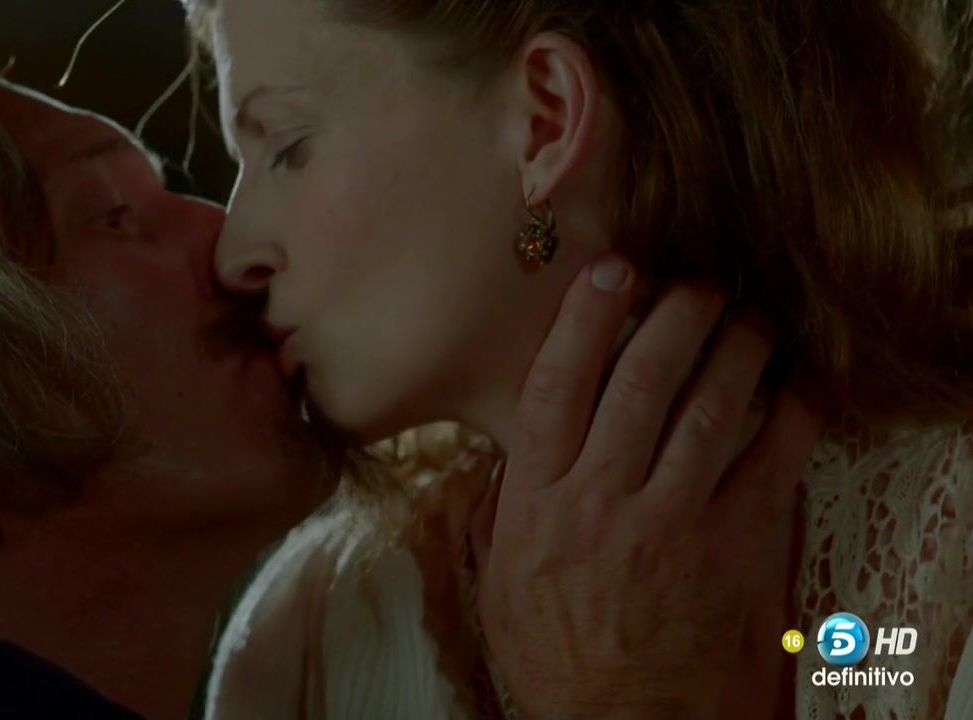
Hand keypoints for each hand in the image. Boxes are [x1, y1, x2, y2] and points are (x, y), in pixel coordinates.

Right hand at [472, 254, 824, 718]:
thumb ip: (510, 501)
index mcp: (537, 502)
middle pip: (640, 381)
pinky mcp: (734, 548)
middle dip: (673, 315)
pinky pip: (773, 460)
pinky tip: (796, 382)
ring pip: (709, 407)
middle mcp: (601, 501)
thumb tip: (520, 439)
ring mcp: (672, 522)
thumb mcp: (501, 577)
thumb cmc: (557, 654)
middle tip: (695, 282)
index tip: (610, 271)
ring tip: (747, 314)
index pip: (556, 388)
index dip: (584, 320)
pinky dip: (791, 411)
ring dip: (734, 347)